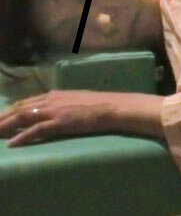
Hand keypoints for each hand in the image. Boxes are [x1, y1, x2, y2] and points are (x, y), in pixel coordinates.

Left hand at [0, 90, 115, 146]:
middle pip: (18, 108)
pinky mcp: (60, 122)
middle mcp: (50, 100)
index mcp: (53, 95)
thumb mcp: (74, 101)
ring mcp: (54, 111)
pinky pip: (36, 130)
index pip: (25, 102)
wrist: (111, 107)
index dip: (9, 111)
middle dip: (2, 118)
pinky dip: (21, 136)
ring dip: (5, 126)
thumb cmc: (97, 104)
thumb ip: (60, 105)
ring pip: (22, 117)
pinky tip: (12, 144)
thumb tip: (51, 112)